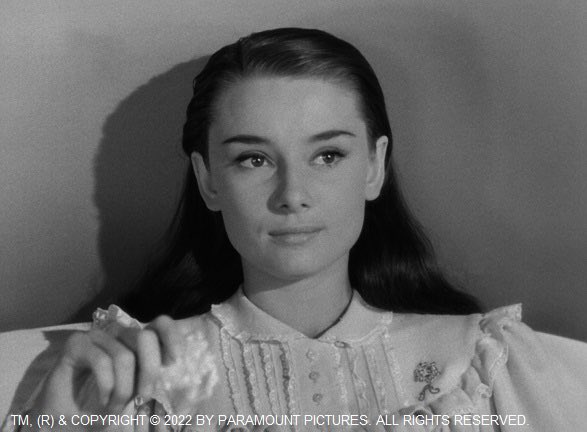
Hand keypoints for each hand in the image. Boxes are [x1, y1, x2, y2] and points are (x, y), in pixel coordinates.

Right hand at [28, 315, 181, 427]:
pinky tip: (103, 401)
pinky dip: (106, 387)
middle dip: (149, 371)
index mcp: (136, 340)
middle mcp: (118, 332)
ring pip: (124, 356)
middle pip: (146, 338)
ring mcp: (96, 335)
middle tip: (144, 397)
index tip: (174, 360)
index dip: (172, 336)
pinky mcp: (76, 344)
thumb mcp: (136, 388)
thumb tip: (174, 360)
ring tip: (115, 407)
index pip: (161, 323)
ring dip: (123, 390)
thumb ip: (152, 371)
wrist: (67, 421)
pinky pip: (101, 361)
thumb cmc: (104, 403)